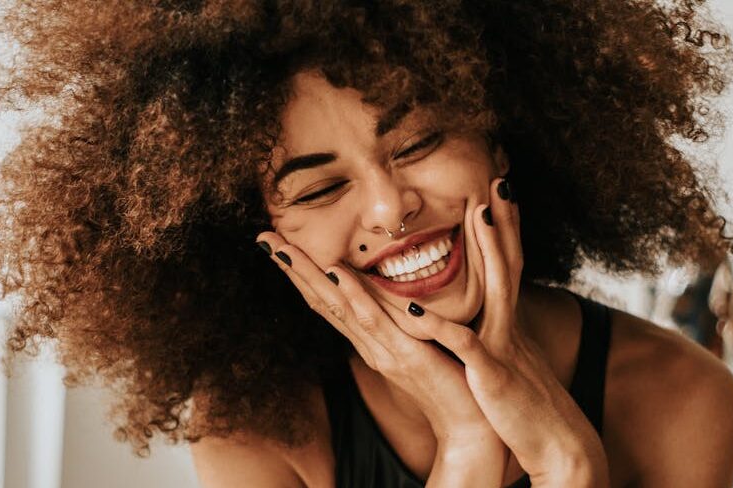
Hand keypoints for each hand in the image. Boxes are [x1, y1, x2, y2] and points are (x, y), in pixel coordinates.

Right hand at [255, 229, 508, 476]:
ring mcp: (383, 350)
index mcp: (370, 339)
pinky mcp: (406, 356)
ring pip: (338, 307)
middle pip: (322, 300)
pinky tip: (338, 274)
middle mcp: (368, 344)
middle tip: (264, 238)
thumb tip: (389, 290)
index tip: (280, 244)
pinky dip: (354, 296)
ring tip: (283, 249)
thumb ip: (401, 319)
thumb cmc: (449, 380)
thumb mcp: (418, 342)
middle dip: (292, 269)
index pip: (328, 300)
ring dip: (309, 276)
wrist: (469, 424)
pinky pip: (376, 322)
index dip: (302, 273)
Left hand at [416, 178, 610, 485]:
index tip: (498, 194)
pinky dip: (442, 327)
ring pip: (497, 290)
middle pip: (509, 264)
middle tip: (499, 180)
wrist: (559, 448)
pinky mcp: (492, 375)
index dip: (504, 230)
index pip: (508, 267)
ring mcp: (503, 347)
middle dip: (504, 222)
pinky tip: (417, 308)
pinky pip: (466, 346)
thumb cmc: (527, 408)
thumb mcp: (513, 362)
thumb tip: (492, 318)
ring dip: (490, 252)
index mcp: (508, 324)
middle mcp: (509, 327)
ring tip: (480, 215)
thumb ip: (498, 336)